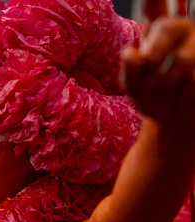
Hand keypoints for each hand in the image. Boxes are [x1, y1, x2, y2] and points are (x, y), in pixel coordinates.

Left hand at [120, 0, 194, 134]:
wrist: (178, 117)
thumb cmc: (154, 97)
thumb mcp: (134, 88)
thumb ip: (129, 72)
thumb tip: (129, 53)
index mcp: (157, 30)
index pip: (156, 5)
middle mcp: (182, 28)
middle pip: (168, 27)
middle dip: (152, 58)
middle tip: (149, 80)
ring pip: (184, 59)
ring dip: (169, 84)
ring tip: (167, 90)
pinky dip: (185, 93)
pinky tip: (185, 94)